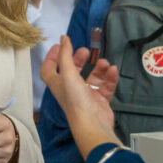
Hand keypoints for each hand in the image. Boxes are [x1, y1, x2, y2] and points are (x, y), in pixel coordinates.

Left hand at [40, 36, 120, 156]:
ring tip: (105, 63)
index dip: (51, 57)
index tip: (59, 45)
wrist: (92, 123)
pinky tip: (112, 71)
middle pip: (72, 71)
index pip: (49, 70)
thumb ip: (66, 55)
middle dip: (78, 60)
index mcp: (58, 84)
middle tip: (86, 51)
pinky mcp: (99, 101)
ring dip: (99, 69)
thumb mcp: (68, 73)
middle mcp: (70, 90)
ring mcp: (86, 96)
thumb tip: (63, 38)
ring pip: (92, 78)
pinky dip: (109, 78)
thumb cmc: (75, 100)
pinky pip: (105, 87)